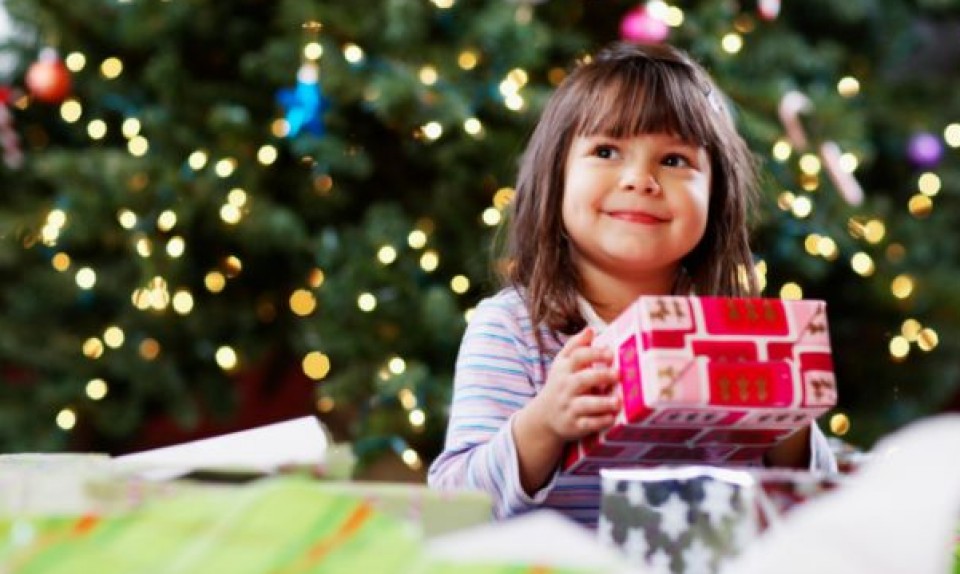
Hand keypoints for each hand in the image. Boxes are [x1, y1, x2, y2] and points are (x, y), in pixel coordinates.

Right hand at [512, 327, 621, 493]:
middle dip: (601, 376)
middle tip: (618, 374)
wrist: (544, 416)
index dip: (594, 353)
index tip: (610, 353)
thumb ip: (576, 346)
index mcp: (564, 369)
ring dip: (602, 403)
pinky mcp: (573, 426)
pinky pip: (587, 424)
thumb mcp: (562, 363)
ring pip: (584, 405)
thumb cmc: (561, 385)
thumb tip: (591, 329)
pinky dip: (599, 422)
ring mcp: (568, 407)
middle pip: (582, 379)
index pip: (577, 357)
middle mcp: (565, 388)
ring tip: (618, 401)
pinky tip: (611, 417)